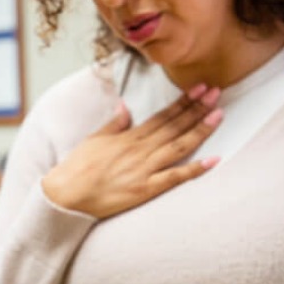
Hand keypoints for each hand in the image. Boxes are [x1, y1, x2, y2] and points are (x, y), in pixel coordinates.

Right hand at [41, 85, 221, 218]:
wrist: (65, 195)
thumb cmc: (77, 169)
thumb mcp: (95, 139)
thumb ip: (114, 124)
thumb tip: (126, 107)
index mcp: (129, 137)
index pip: (162, 116)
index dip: (183, 101)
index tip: (200, 88)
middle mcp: (139, 150)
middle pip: (174, 127)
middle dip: (197, 109)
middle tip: (217, 93)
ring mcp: (144, 170)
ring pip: (178, 147)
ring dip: (200, 130)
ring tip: (218, 115)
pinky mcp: (144, 190)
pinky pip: (174, 178)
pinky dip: (195, 169)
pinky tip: (213, 160)